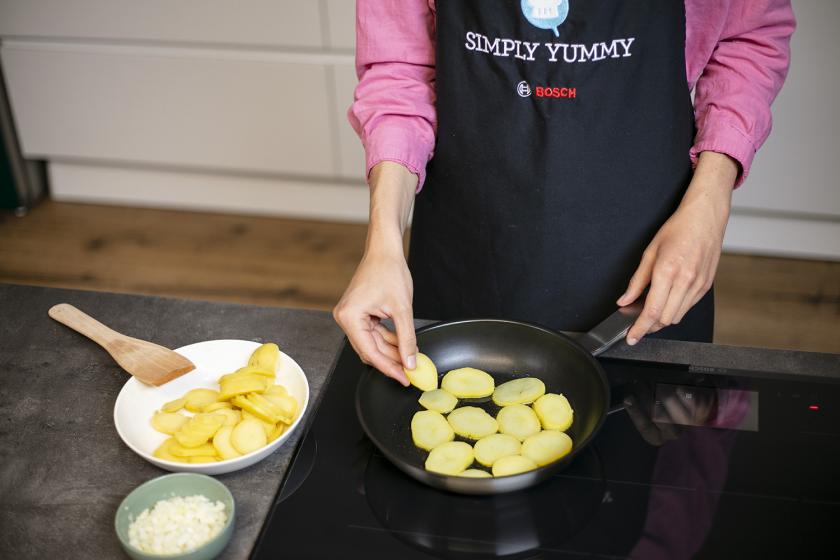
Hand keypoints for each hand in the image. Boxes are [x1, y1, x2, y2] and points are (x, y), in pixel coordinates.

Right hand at [334, 248, 415, 384]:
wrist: (384, 250)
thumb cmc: (389, 271)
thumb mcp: (402, 308)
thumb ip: (407, 338)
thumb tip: (410, 362)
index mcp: (350, 317)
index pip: (370, 352)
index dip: (389, 368)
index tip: (404, 378)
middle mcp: (345, 318)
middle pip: (369, 350)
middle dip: (390, 361)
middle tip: (409, 372)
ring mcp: (350, 316)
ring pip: (371, 344)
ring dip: (390, 351)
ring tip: (409, 359)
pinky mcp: (358, 313)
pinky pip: (372, 334)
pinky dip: (387, 340)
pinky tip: (402, 346)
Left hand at [617, 152, 737, 343]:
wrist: (705, 218)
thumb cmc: (677, 230)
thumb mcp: (650, 252)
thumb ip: (637, 281)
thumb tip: (624, 300)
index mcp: (668, 271)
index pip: (652, 311)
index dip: (640, 328)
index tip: (632, 338)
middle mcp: (686, 281)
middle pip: (665, 319)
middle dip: (649, 326)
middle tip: (636, 322)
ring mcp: (699, 285)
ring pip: (678, 316)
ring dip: (663, 319)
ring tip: (651, 311)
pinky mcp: (706, 286)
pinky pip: (688, 307)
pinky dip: (675, 310)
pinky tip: (667, 301)